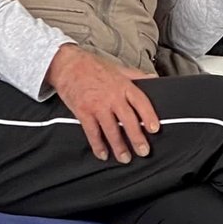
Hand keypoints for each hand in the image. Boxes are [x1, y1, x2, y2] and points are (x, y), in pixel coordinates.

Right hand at [46, 44, 158, 162]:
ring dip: (119, 146)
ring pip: (111, 130)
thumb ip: (136, 75)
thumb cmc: (93, 66)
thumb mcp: (118, 68)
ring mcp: (97, 105)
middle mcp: (112, 96)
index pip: (141, 102)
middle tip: (143, 152)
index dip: (149, 116)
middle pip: (128, 121)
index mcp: (123, 85)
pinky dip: (98, 145)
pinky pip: (92, 132)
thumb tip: (154, 79)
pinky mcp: (83, 112)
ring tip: (125, 158)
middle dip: (137, 138)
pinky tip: (103, 154)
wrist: (68, 65)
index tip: (155, 129)